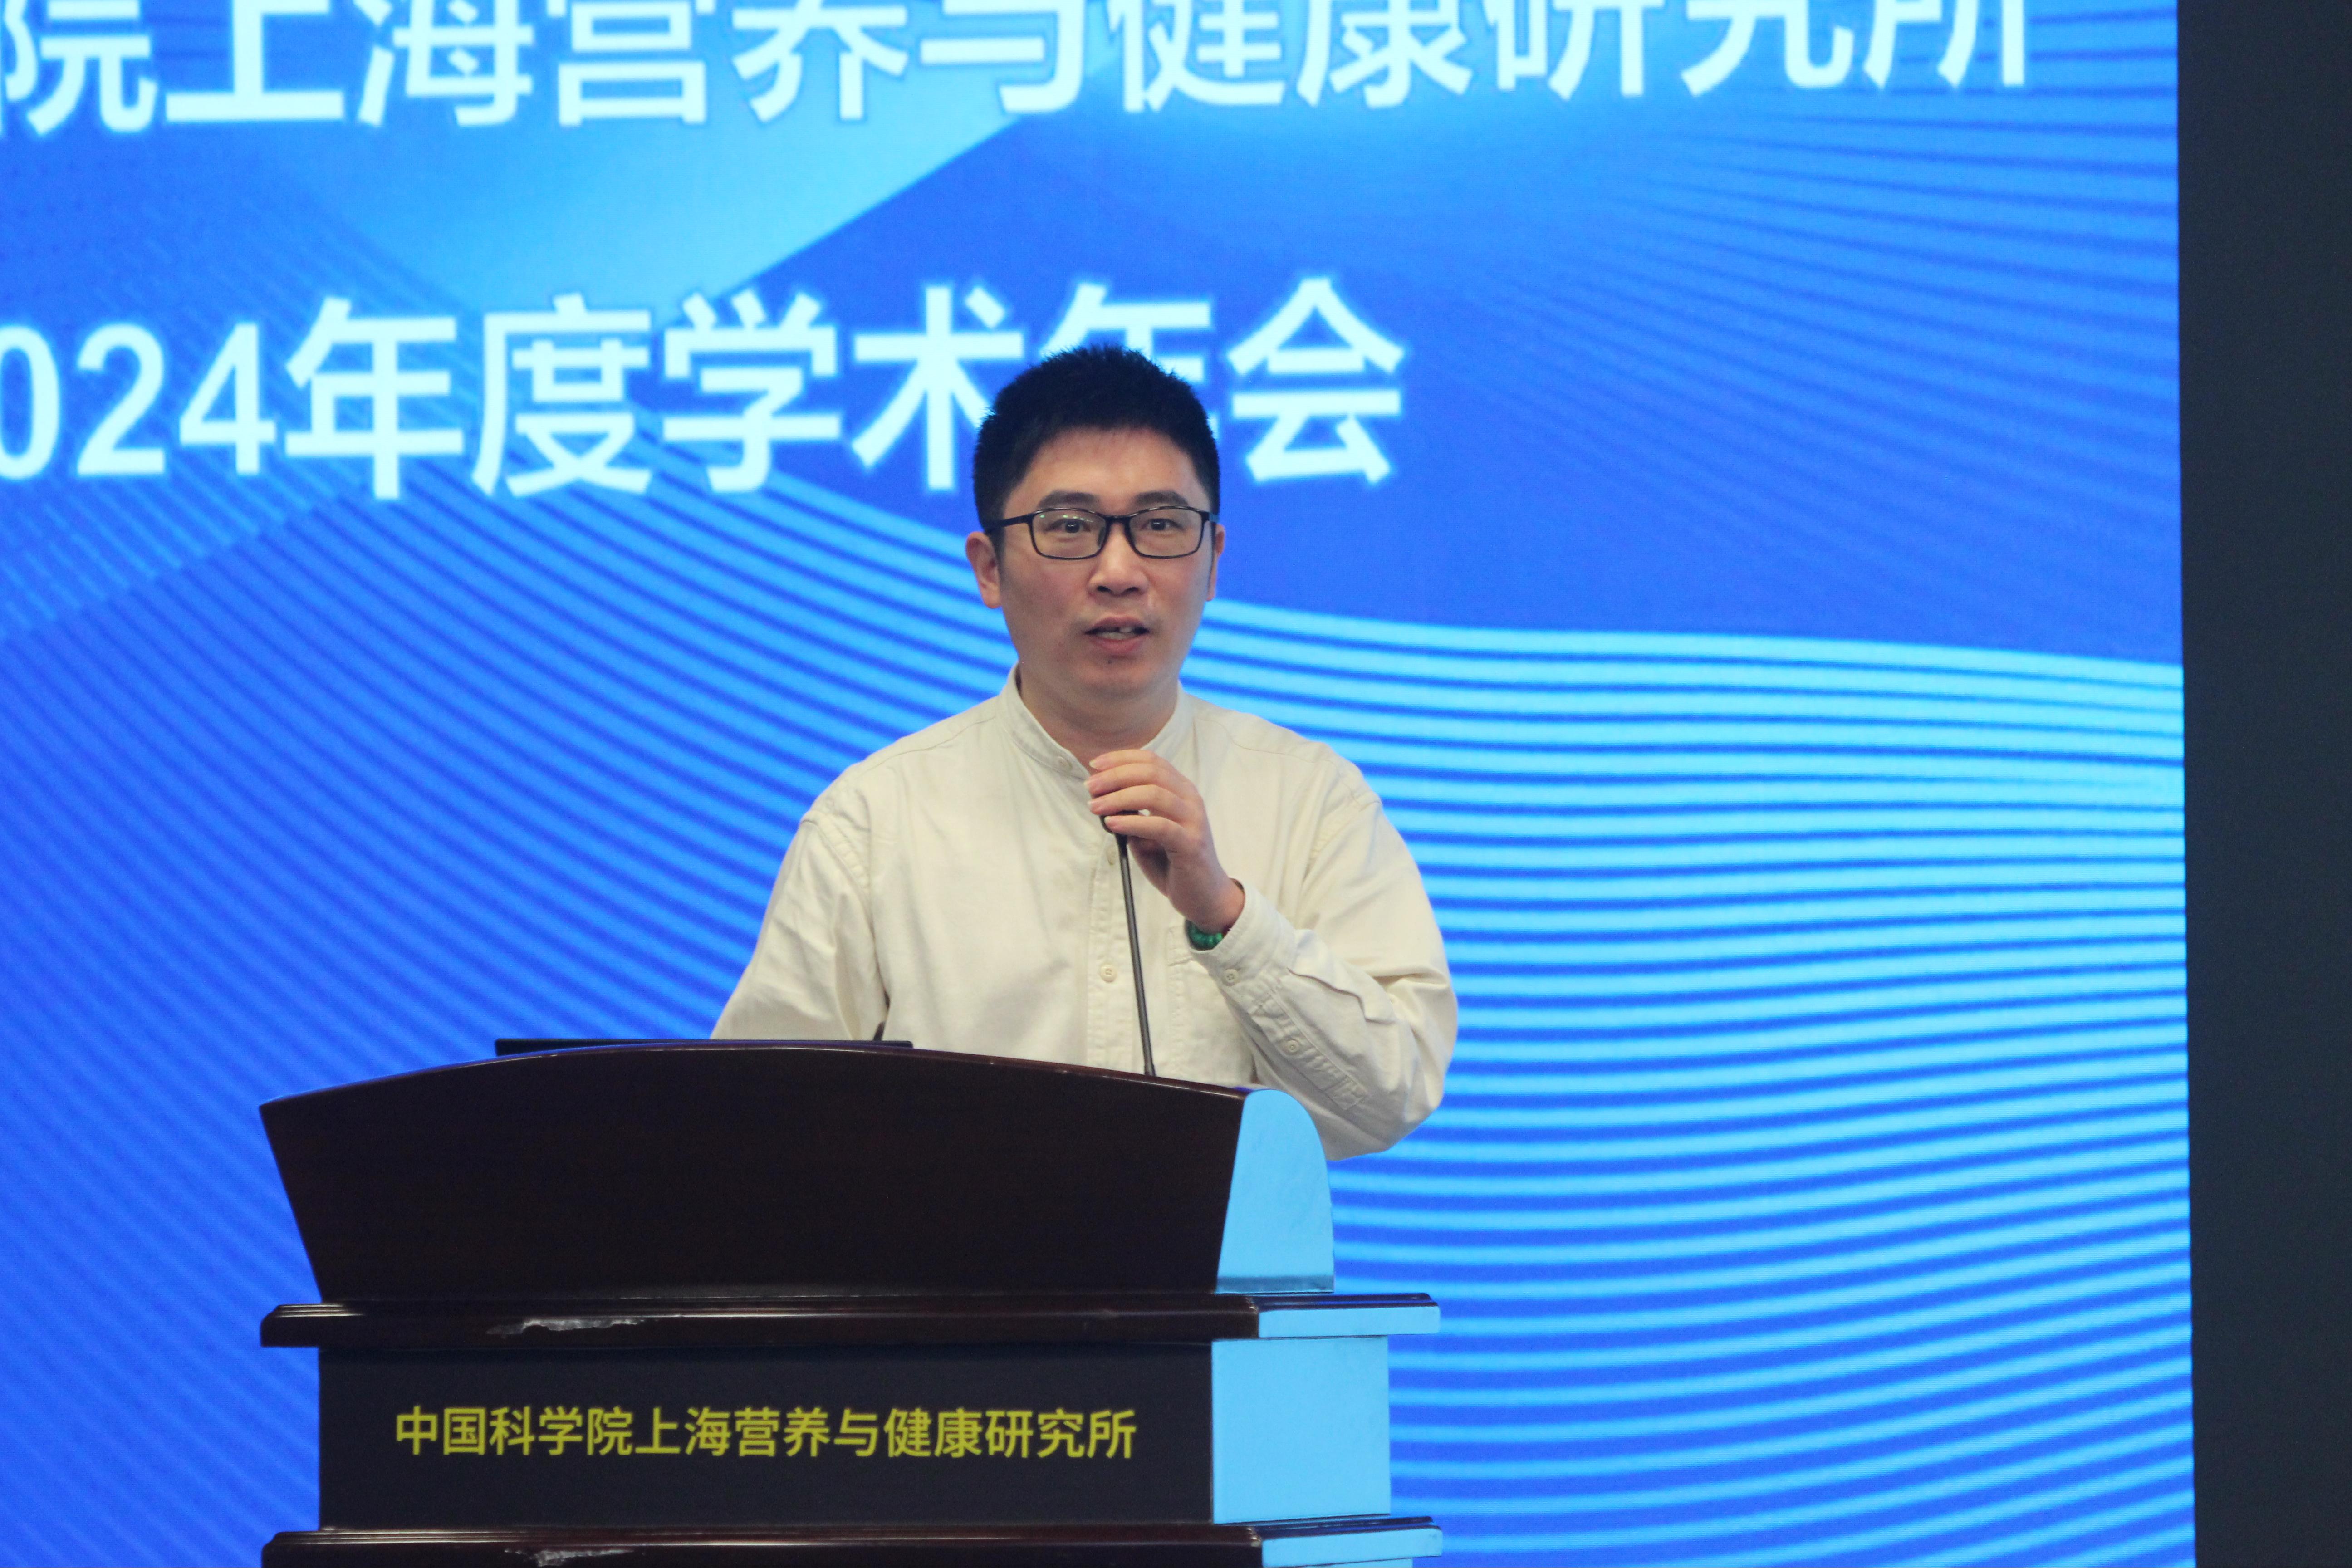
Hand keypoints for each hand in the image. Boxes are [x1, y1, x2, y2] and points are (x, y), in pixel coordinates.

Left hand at [1087, 749, 1245, 933]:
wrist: (1202, 895)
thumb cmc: (1171, 861)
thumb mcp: (1146, 831)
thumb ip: (1130, 812)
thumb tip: (1100, 795)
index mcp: (1181, 790)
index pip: (1152, 760)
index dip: (1121, 758)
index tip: (1094, 765)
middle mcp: (1190, 799)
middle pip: (1151, 772)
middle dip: (1115, 776)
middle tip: (1090, 787)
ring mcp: (1194, 820)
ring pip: (1155, 794)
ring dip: (1119, 797)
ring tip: (1095, 806)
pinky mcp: (1192, 844)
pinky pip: (1160, 826)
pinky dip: (1133, 822)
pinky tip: (1112, 823)